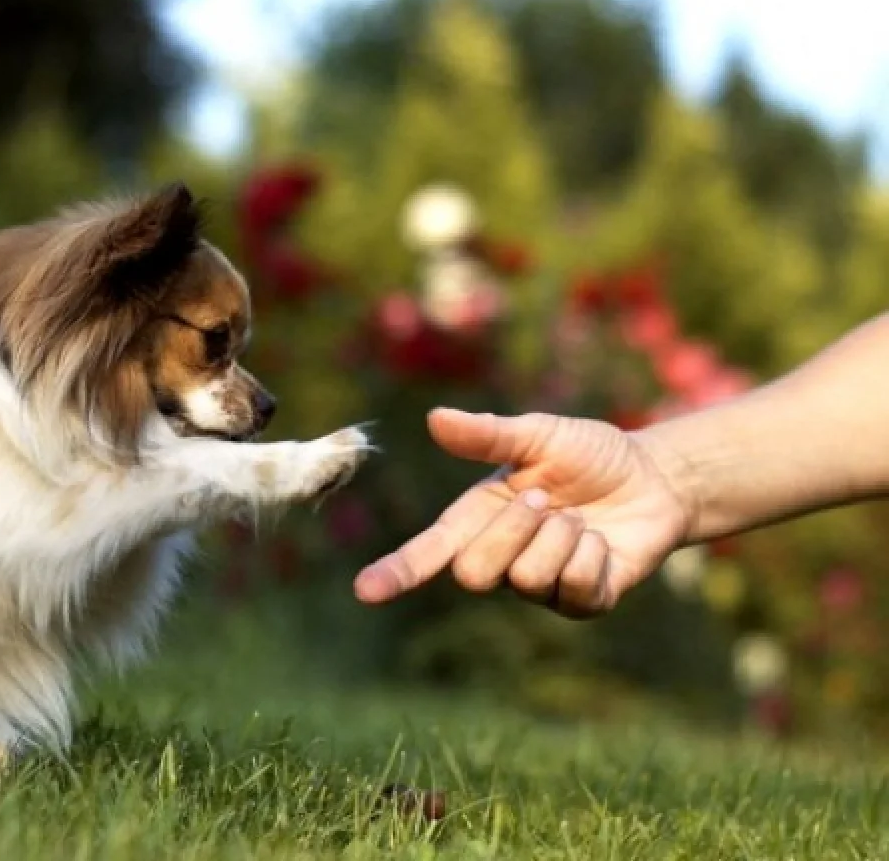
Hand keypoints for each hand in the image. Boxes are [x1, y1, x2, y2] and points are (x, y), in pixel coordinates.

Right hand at [353, 407, 694, 616]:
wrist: (654, 477)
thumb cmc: (588, 454)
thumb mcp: (539, 435)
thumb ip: (488, 434)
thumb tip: (435, 419)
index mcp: (479, 517)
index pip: (429, 552)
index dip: (397, 572)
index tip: (365, 591)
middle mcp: (502, 556)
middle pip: (473, 573)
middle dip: (511, 530)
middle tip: (545, 499)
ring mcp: (540, 584)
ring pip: (526, 579)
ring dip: (558, 537)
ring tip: (577, 517)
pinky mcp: (581, 601)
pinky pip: (573, 589)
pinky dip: (591, 554)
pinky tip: (601, 541)